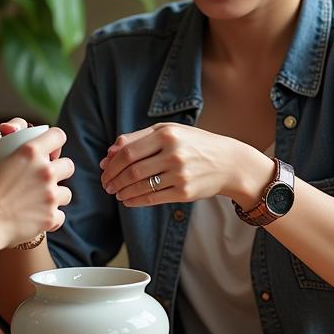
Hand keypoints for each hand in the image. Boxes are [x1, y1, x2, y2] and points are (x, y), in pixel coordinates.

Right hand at [0, 126, 73, 250]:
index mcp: (29, 153)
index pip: (57, 136)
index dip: (55, 140)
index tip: (50, 147)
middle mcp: (45, 171)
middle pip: (68, 165)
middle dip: (60, 170)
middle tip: (46, 177)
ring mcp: (50, 195)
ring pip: (67, 192)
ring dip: (56, 195)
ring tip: (41, 200)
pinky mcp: (50, 217)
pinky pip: (60, 216)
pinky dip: (52, 217)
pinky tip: (39, 217)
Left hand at [99, 123, 271, 207]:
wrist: (229, 163)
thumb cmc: (193, 144)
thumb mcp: (168, 132)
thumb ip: (137, 138)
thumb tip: (108, 154)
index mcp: (166, 134)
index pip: (128, 152)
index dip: (112, 164)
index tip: (104, 170)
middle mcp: (173, 154)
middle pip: (131, 170)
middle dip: (113, 179)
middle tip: (106, 185)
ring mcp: (180, 174)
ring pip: (140, 186)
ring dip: (122, 191)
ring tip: (116, 192)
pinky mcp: (185, 192)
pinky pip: (152, 198)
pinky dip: (135, 201)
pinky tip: (128, 200)